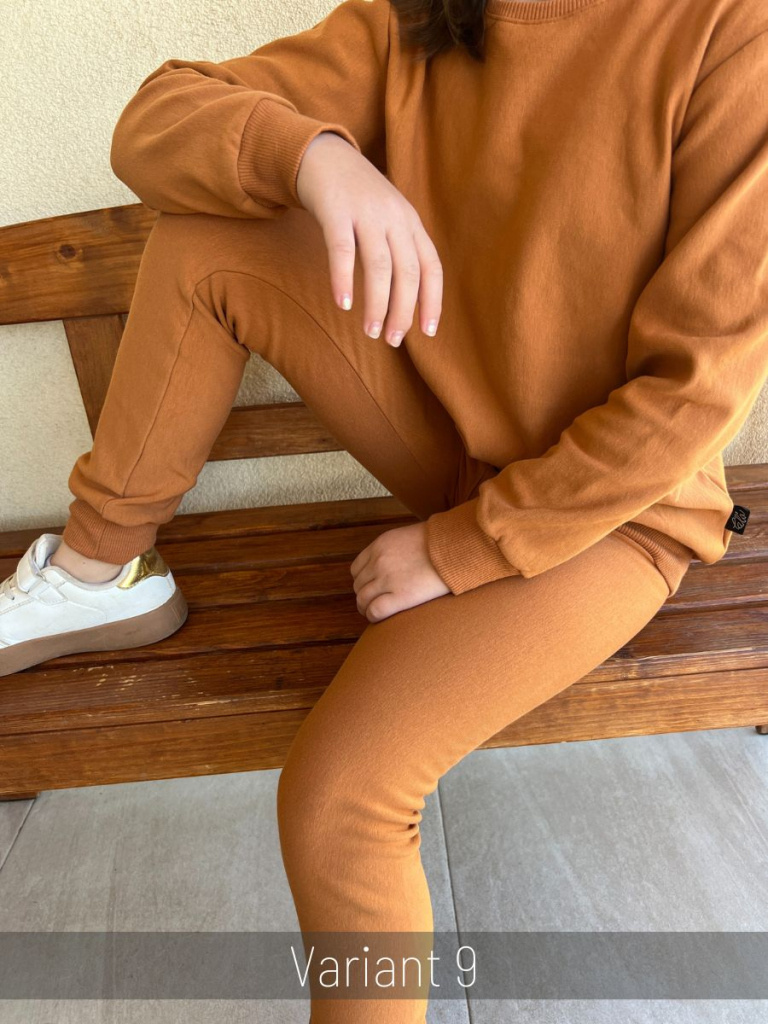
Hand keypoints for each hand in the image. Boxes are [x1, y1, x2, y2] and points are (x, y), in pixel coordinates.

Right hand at [296, 131, 442, 346]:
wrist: (323, 155)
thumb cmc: (357, 200)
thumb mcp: (388, 219)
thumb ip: (400, 251)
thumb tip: (406, 303)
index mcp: (411, 223)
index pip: (431, 268)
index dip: (432, 302)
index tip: (427, 332)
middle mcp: (394, 217)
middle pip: (408, 272)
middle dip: (403, 311)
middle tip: (393, 340)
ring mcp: (366, 212)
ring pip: (380, 266)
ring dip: (377, 304)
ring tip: (371, 332)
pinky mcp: (336, 210)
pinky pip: (342, 250)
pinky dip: (344, 279)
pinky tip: (343, 304)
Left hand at [349, 522, 449, 622]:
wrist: (456, 548)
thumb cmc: (439, 543)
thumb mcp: (409, 537)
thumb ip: (394, 549)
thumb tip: (393, 563)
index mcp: (380, 545)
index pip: (356, 568)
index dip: (362, 581)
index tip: (370, 588)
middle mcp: (379, 561)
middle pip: (359, 585)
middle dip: (364, 595)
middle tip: (372, 603)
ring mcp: (388, 579)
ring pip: (363, 599)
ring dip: (365, 608)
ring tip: (374, 612)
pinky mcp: (400, 596)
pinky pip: (375, 611)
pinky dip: (373, 616)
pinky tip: (378, 618)